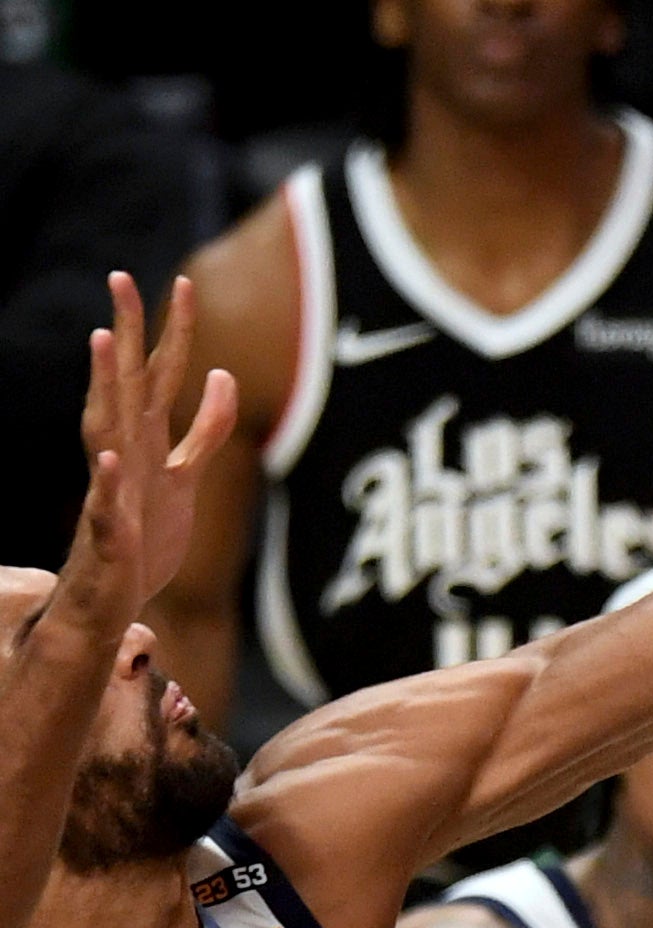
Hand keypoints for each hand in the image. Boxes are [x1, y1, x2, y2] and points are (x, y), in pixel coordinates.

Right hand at [36, 274, 235, 665]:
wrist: (114, 594)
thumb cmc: (146, 533)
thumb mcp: (184, 474)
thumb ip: (204, 429)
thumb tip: (220, 375)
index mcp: (146, 440)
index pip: (159, 376)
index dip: (174, 332)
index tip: (184, 280)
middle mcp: (125, 453)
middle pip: (127, 384)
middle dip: (127, 332)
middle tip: (121, 277)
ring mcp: (114, 488)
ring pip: (105, 428)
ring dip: (104, 386)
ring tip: (103, 340)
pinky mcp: (112, 533)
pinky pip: (107, 505)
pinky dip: (109, 482)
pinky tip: (112, 458)